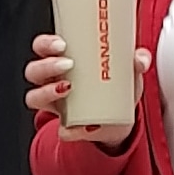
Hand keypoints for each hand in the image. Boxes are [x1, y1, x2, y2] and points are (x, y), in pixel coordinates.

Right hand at [25, 31, 147, 148]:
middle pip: (33, 71)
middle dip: (45, 66)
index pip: (41, 47)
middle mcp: (52, 82)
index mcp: (62, 61)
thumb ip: (136, 60)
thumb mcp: (127, 70)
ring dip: (46, 92)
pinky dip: (72, 129)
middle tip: (67, 64)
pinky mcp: (66, 128)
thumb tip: (141, 58)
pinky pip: (61, 130)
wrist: (119, 120)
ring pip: (34, 98)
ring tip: (68, 88)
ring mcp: (55, 105)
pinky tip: (88, 125)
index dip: (45, 44)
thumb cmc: (115, 87)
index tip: (61, 43)